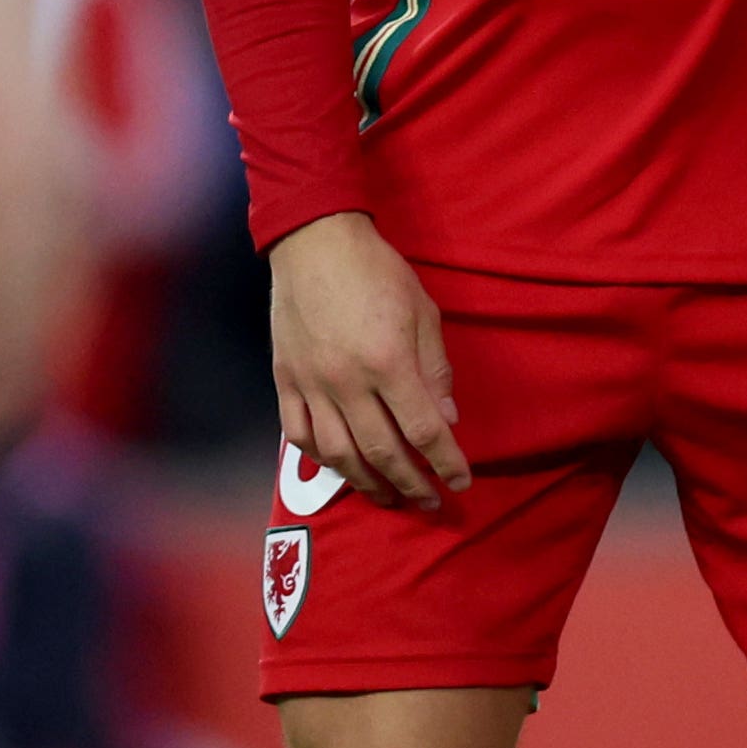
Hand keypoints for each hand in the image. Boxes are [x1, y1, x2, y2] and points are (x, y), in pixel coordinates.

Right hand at [269, 212, 467, 511]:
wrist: (315, 243)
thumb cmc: (378, 272)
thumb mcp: (424, 312)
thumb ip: (435, 370)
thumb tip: (447, 420)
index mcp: (389, 362)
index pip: (424, 431)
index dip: (445, 462)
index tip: (461, 482)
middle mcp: (348, 382)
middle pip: (383, 452)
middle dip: (412, 485)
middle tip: (431, 504)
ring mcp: (312, 384)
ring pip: (339, 454)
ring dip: (367, 483)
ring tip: (389, 497)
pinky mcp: (285, 380)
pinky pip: (299, 434)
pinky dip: (322, 458)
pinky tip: (342, 467)